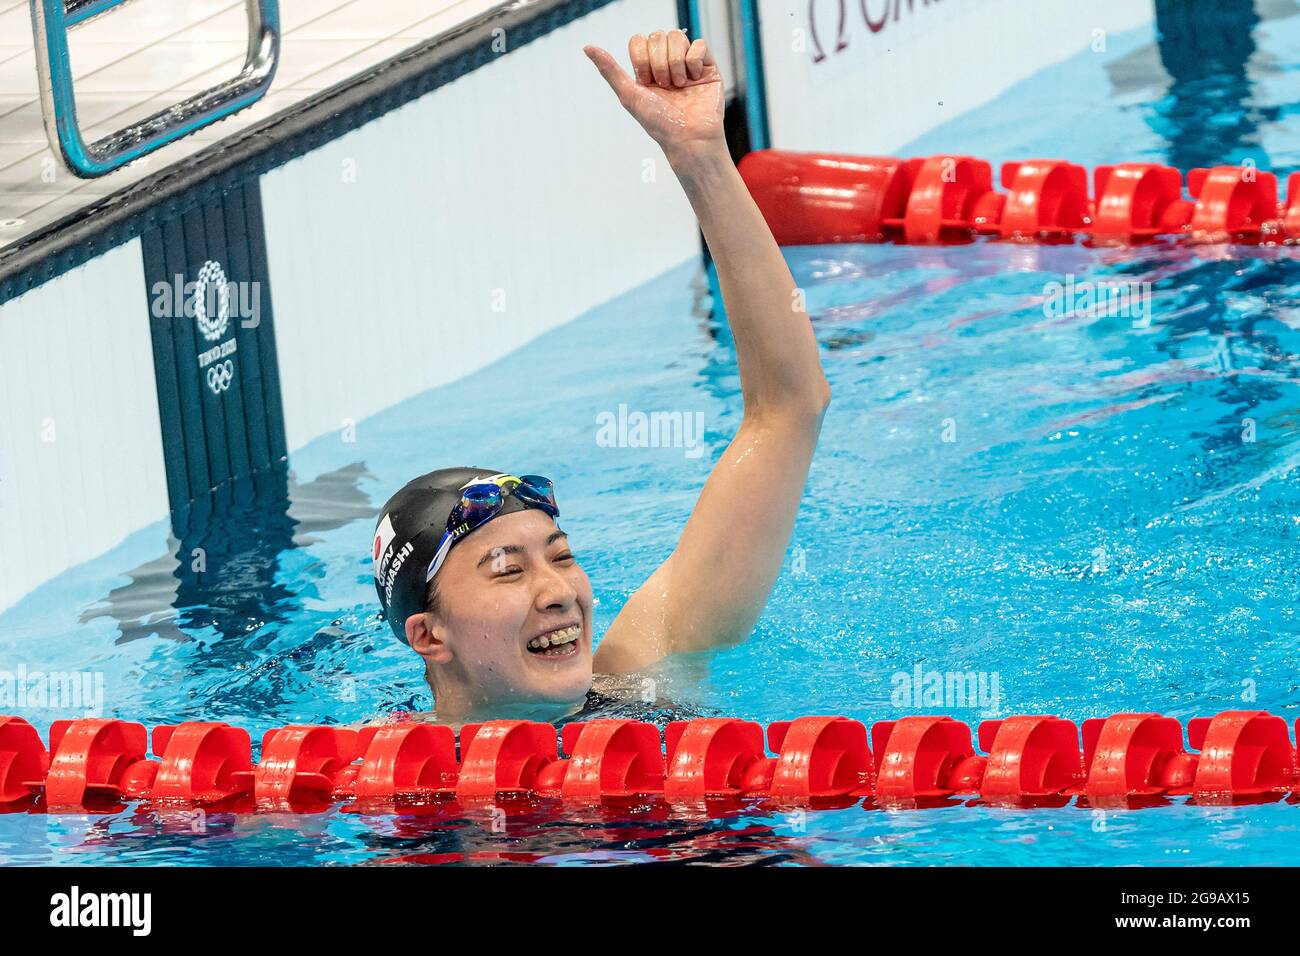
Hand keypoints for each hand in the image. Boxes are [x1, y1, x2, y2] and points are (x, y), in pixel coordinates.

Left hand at [584, 31, 723, 161]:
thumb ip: (609, 70)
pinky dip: (694, 61)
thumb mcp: (629, 95)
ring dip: (675, 63)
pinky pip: (699, 44)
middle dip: (659, 63)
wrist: (689, 138)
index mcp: (647, 69)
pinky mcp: (707, 66)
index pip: (639, 40)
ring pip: (677, 36)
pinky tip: (694, 79)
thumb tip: (587, 47)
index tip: (646, 82)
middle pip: (658, 36)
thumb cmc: (659, 124)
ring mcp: (687, 63)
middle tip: (665, 86)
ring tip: (679, 85)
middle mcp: (666, 64)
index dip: (641, 58)